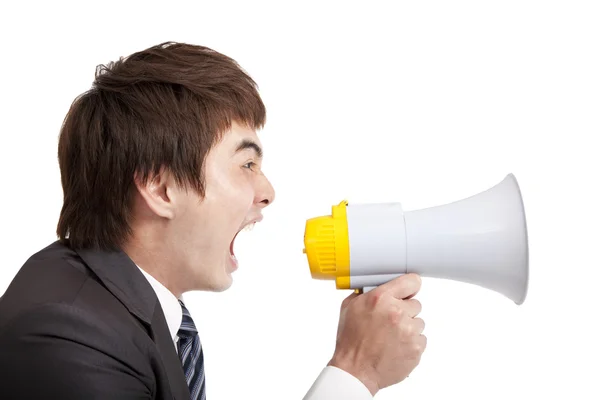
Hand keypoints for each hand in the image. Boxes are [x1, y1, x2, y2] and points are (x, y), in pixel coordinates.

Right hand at [327, 273, 426, 395]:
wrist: (355, 371)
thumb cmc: (351, 341)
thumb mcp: (350, 308)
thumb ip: (366, 293)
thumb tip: (377, 285)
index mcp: (380, 298)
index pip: (411, 282)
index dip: (409, 286)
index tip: (408, 291)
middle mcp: (396, 312)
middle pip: (416, 304)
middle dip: (405, 311)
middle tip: (390, 321)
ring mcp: (408, 331)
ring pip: (419, 322)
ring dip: (408, 328)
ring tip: (391, 337)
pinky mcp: (416, 347)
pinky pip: (421, 339)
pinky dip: (411, 342)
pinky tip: (396, 346)